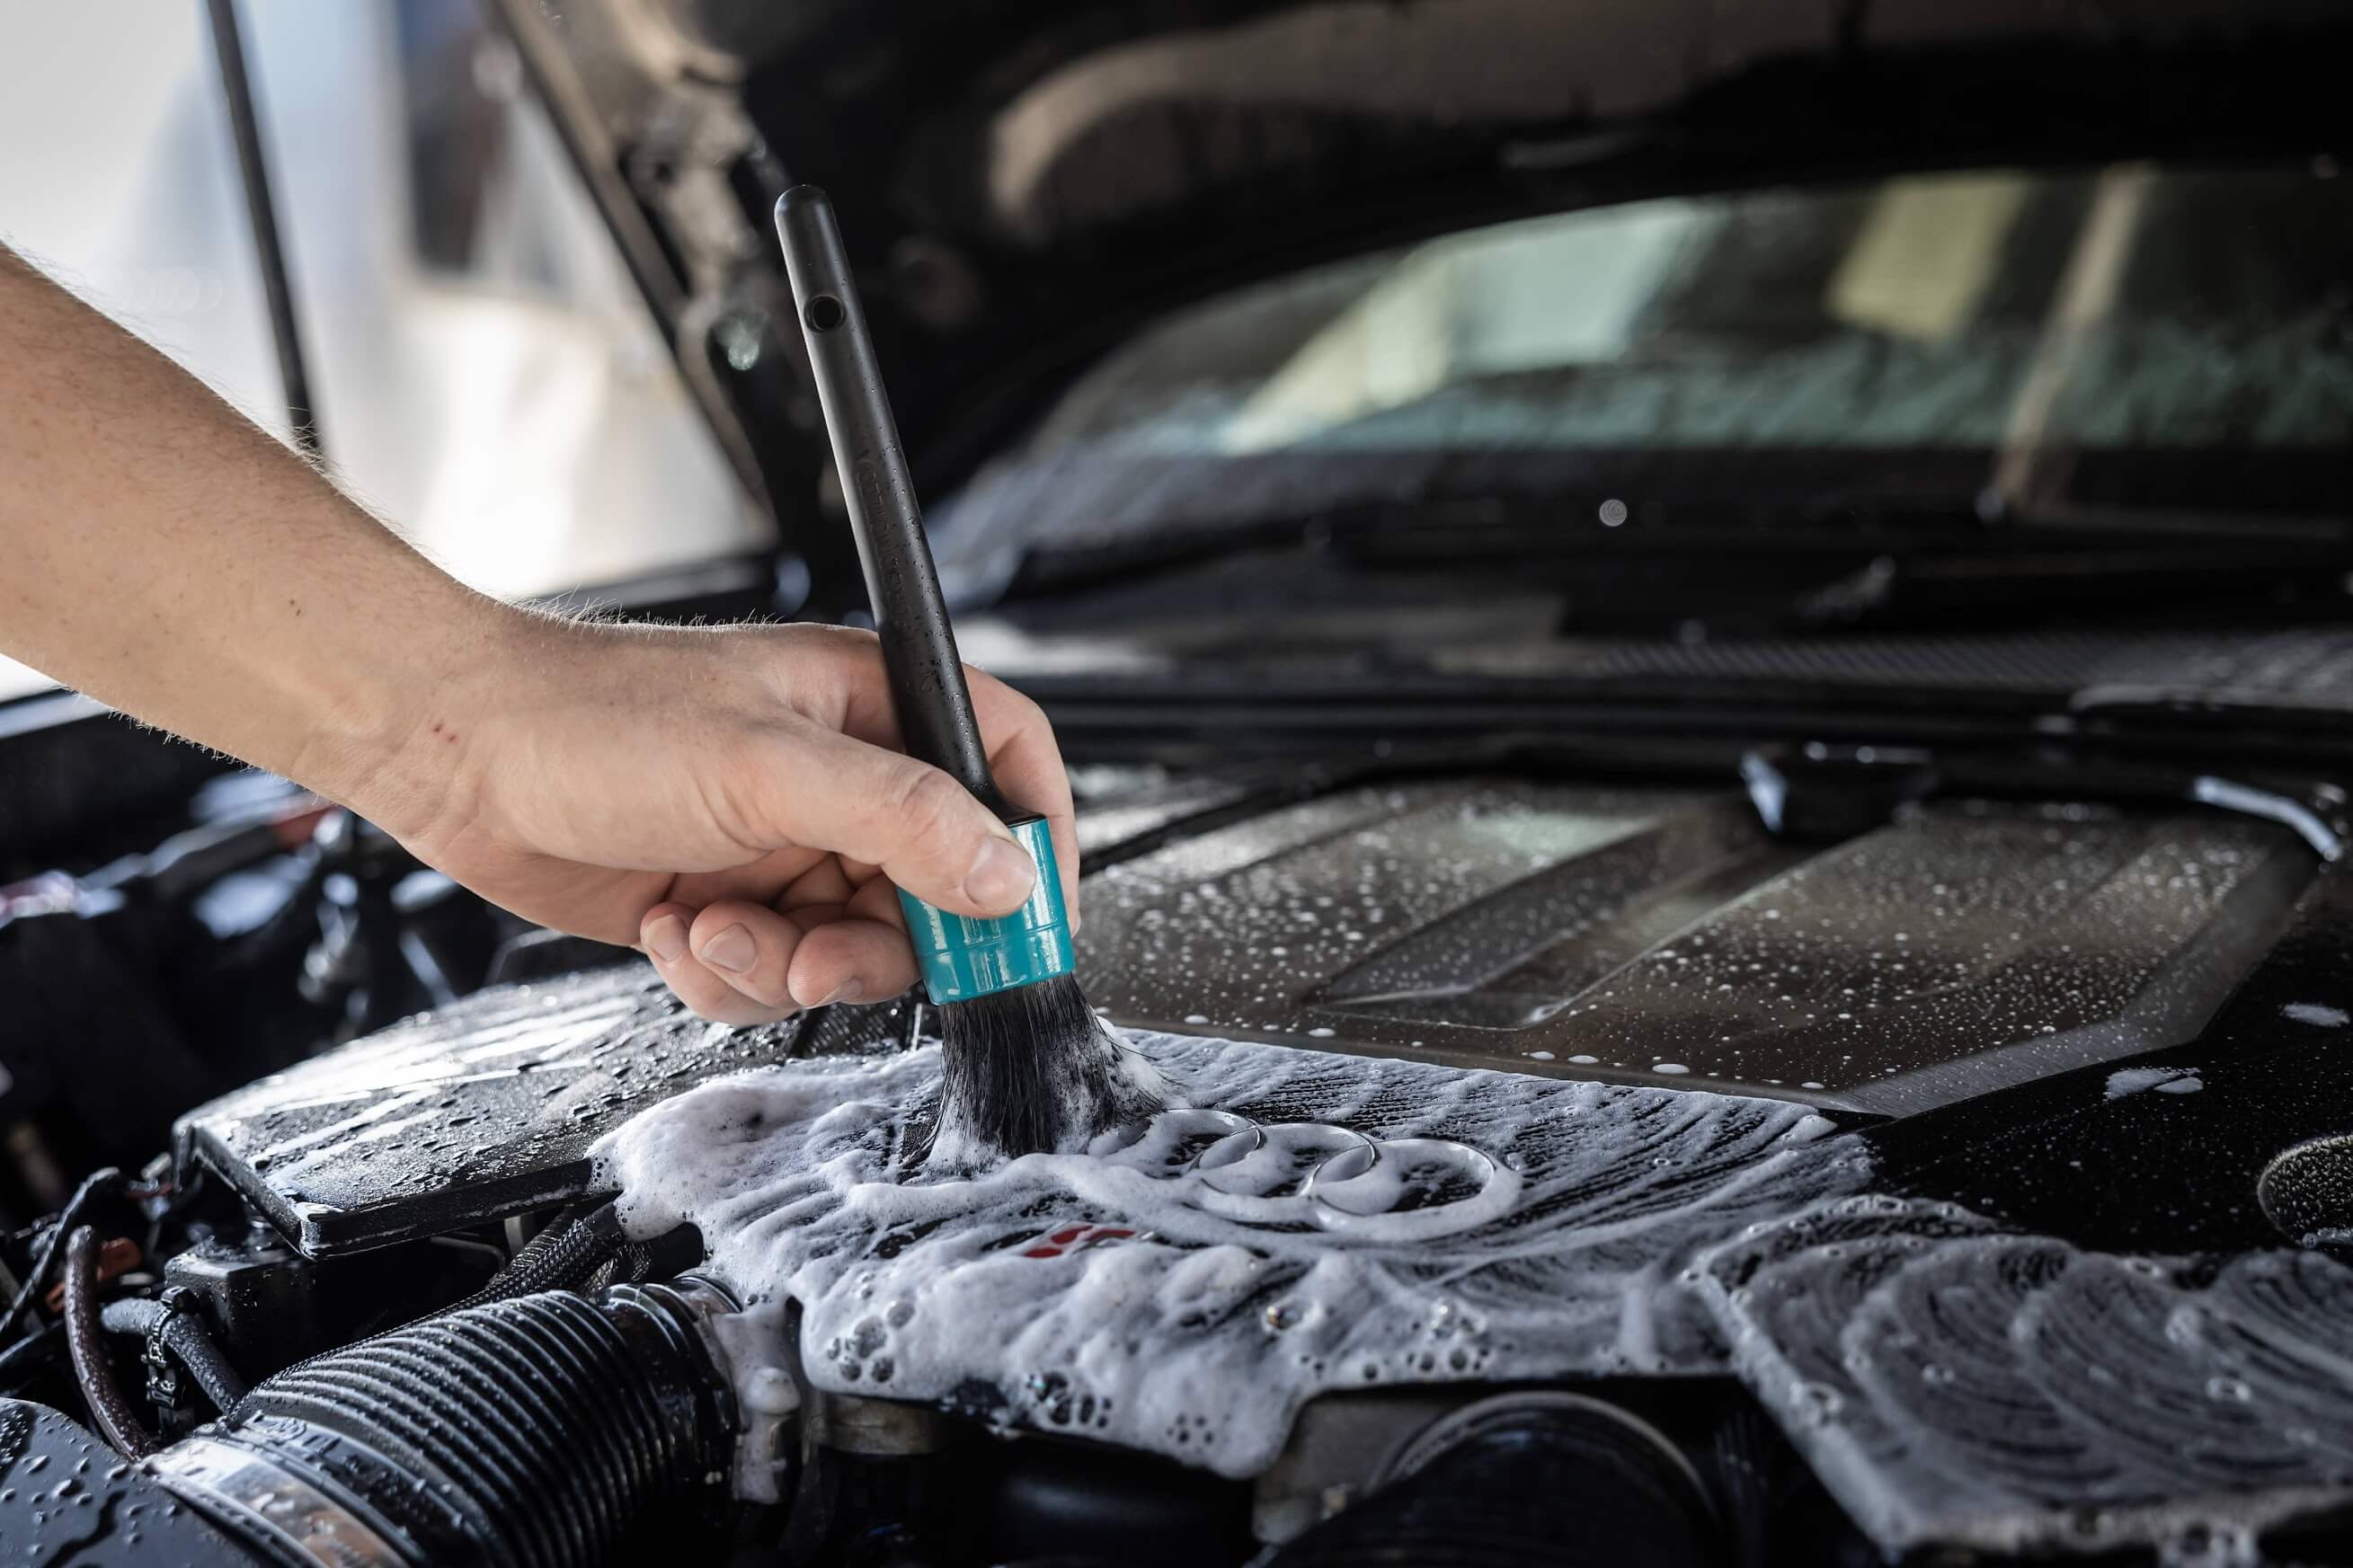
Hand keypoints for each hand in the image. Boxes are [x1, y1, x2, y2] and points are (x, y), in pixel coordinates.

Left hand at [386, 618, 1076, 1024]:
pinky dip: (727, 973)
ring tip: (719, 931)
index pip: (1005, 764)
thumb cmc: (593, 715)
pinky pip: (774, 972)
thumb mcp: (766, 764)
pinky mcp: (730, 899)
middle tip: (820, 963)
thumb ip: (901, 818)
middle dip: (879, 947)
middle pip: (936, 890)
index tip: (1025, 926)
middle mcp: (841, 777)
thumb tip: (1008, 874)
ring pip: (850, 947)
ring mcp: (784, 842)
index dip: (1034, 845)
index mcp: (873, 708)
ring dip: (785, 965)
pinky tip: (675, 929)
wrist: (455, 752)